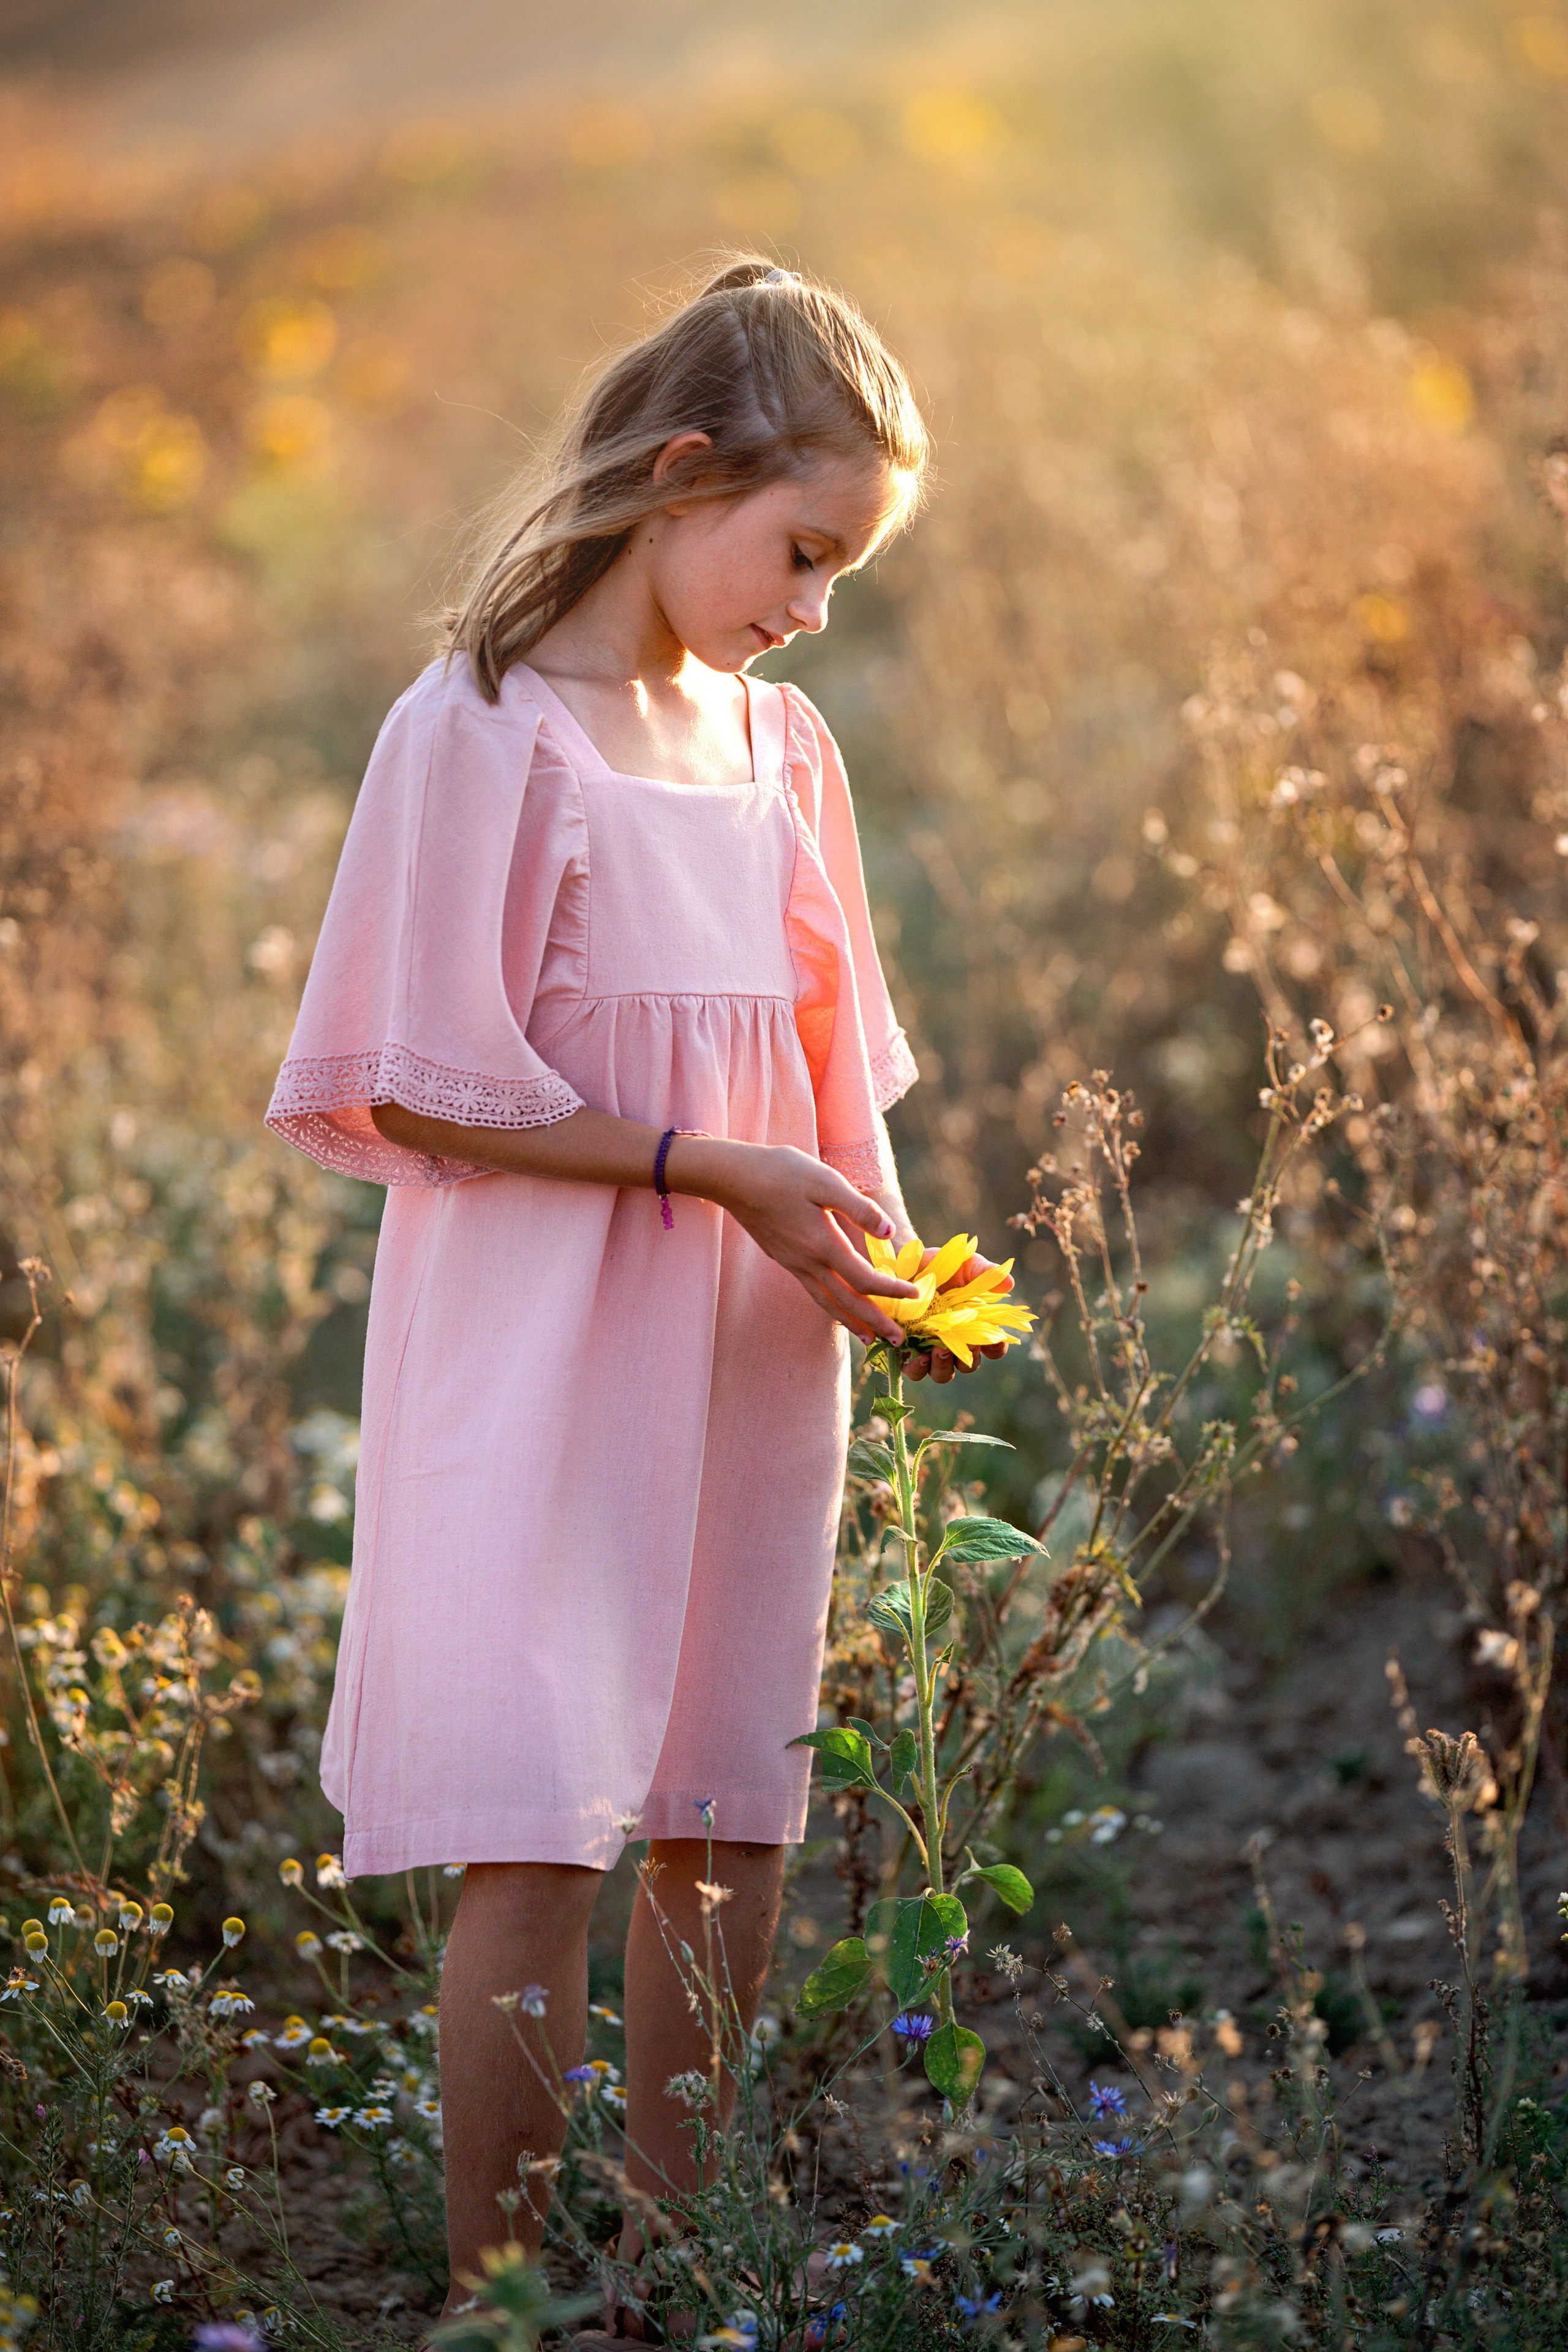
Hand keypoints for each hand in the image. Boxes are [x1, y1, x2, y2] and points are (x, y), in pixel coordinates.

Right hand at [668, 1139, 919, 1343]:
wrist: (734, 1178)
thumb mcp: (825, 1181)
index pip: (864, 1279)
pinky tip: (836, 1306)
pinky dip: (831, 1306)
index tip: (914, 1295)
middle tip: (898, 1340)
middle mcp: (808, 1262)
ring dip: (851, 1322)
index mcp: (824, 1244)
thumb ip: (859, 1208)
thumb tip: (888, 1234)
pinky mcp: (784, 1259)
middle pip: (847, 1302)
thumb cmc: (781, 1172)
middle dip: (875, 1322)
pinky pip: (813, 1292)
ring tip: (869, 1338)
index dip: (891, 1291)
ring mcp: (794, 1264)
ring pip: (827, 1302)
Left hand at [904, 1245, 1012, 1385]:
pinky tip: (917, 1355)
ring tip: (939, 1350)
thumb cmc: (939, 1264)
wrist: (903, 1262)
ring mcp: (930, 1349)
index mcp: (973, 1326)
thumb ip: (985, 1273)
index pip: (993, 1347)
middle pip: (969, 1365)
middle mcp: (954, 1342)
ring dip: (944, 1366)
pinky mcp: (908, 1350)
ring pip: (943, 1373)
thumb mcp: (964, 1264)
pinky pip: (915, 1371)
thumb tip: (1010, 1284)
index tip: (996, 1337)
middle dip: (970, 1357)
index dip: (997, 1347)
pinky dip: (918, 1368)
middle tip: (968, 1343)